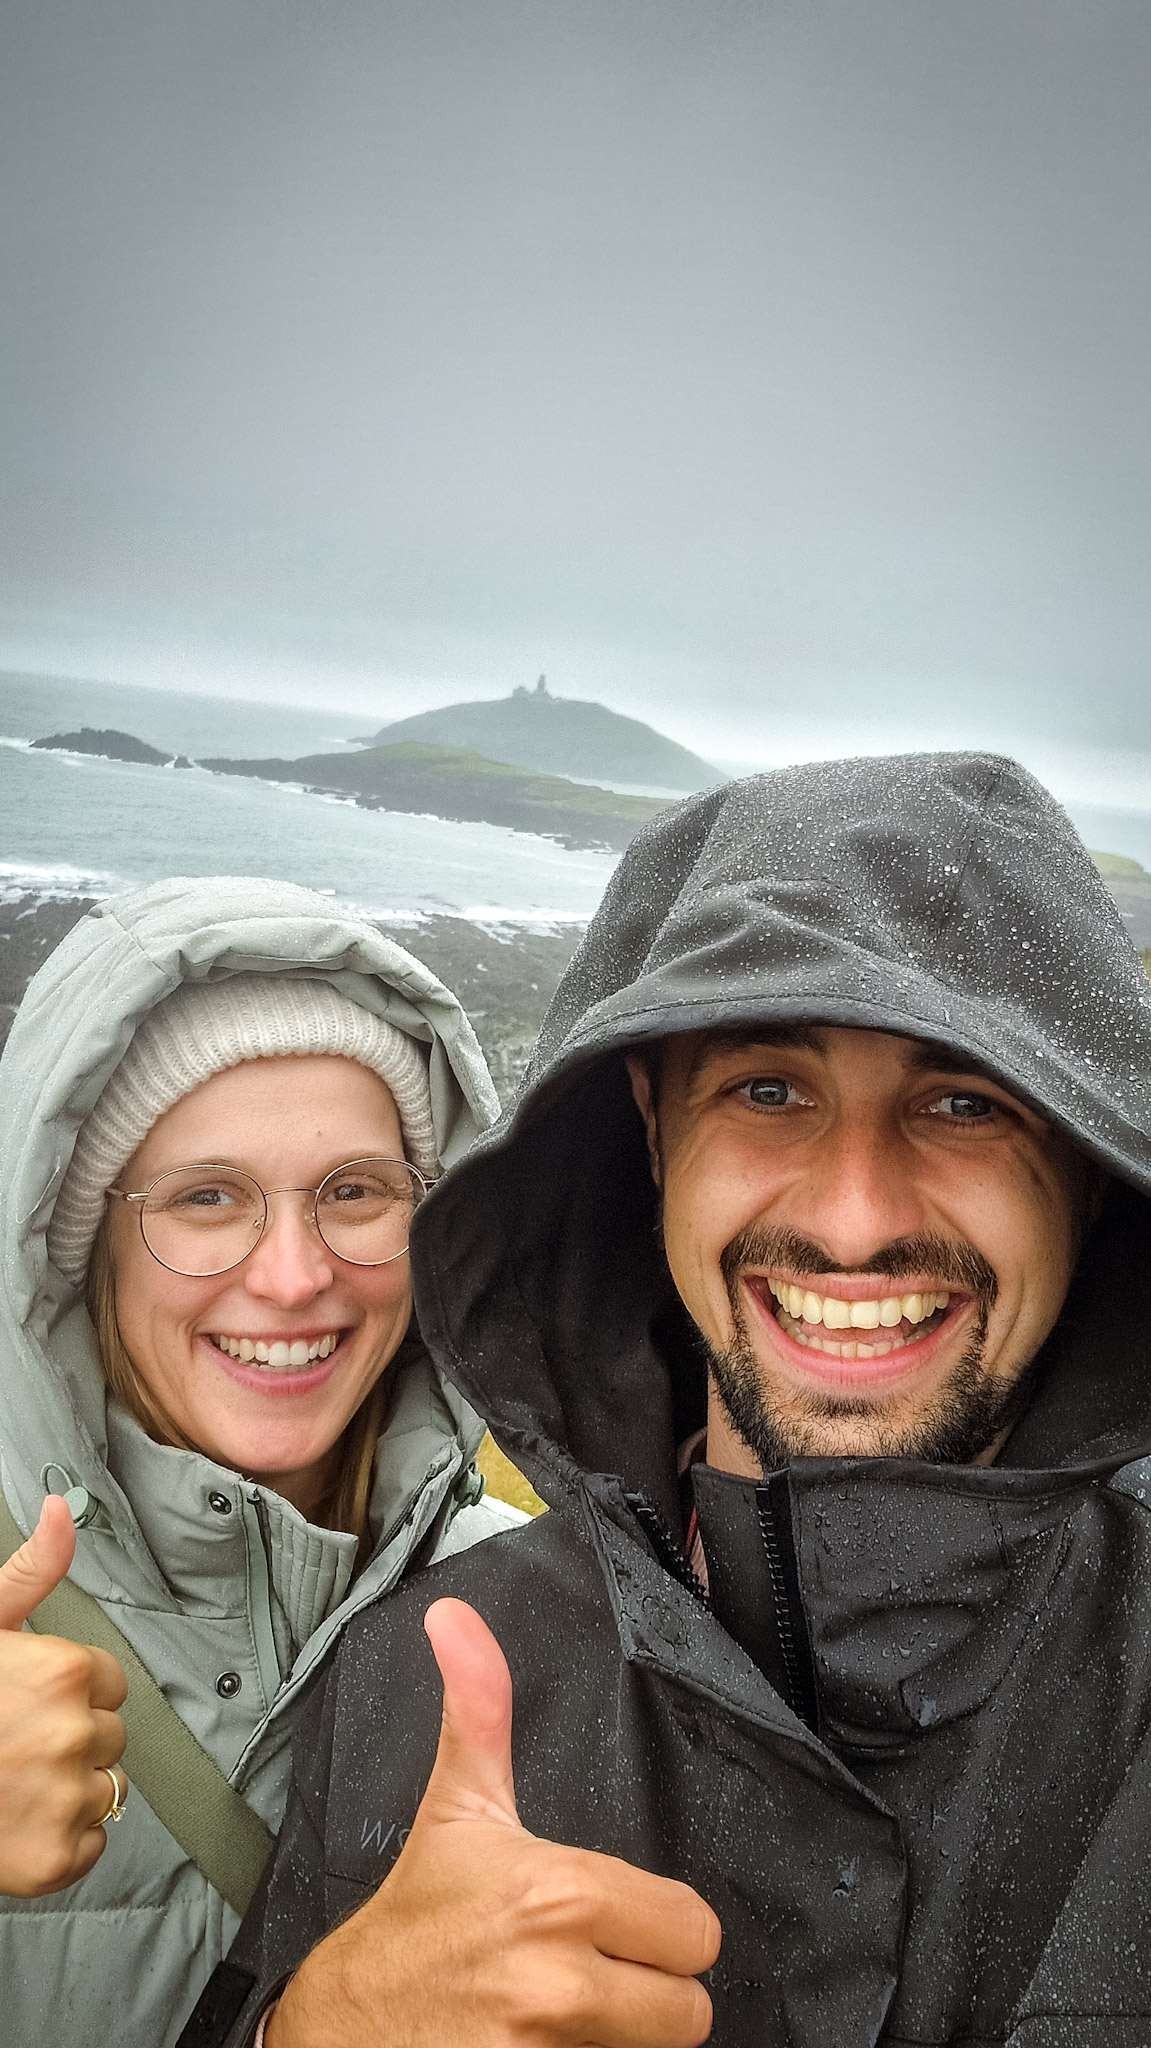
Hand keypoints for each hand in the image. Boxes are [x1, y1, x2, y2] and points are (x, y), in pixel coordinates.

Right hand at [0, 1493, 127, 1894]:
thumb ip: (33, 1569)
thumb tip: (61, 1506)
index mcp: (65, 1671)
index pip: (110, 1683)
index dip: (68, 1692)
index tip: (26, 1703)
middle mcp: (74, 1734)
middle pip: (110, 1735)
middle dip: (69, 1739)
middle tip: (12, 1744)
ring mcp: (66, 1800)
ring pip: (104, 1790)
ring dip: (66, 1791)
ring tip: (11, 1783)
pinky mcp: (56, 1860)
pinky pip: (92, 1845)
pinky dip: (59, 1841)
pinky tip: (15, 1822)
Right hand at [268, 1598, 719, 2047]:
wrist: (342, 2028)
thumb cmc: (415, 1921)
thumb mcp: (457, 1808)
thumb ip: (481, 1707)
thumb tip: (456, 1617)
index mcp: (560, 1894)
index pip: (695, 1931)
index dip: (660, 1929)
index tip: (614, 1925)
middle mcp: (560, 1980)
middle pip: (689, 2008)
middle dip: (650, 1992)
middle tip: (596, 1972)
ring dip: (622, 2038)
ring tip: (567, 2012)